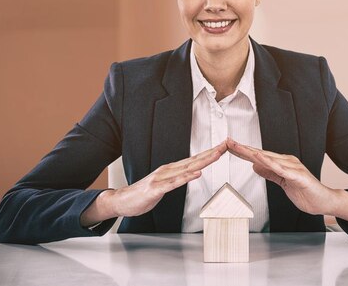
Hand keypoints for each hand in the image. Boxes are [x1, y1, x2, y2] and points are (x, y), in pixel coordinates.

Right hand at [81, 141, 226, 225]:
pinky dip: (186, 178)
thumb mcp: (164, 185)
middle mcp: (167, 170)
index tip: (222, 148)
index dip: (209, 154)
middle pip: (194, 161)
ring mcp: (161, 178)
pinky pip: (173, 183)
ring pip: (186, 169)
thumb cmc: (143, 194)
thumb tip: (191, 174)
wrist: (122, 200)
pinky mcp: (155, 189)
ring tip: (216, 155)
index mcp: (171, 169)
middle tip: (225, 146)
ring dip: (202, 162)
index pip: (194, 160)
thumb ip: (177, 179)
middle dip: (211, 153)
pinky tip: (196, 174)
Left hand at [226, 139, 347, 228]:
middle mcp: (286, 161)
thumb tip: (255, 165)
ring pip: (269, 159)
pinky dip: (269, 163)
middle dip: (243, 148)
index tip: (228, 146)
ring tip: (239, 147)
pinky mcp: (298, 176)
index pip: (258, 156)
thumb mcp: (282, 183)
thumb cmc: (306, 192)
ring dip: (253, 153)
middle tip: (228, 142)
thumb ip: (269, 173)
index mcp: (281, 163)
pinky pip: (281, 169)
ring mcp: (292, 167)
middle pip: (260, 154)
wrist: (324, 202)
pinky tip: (259, 158)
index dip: (243, 151)